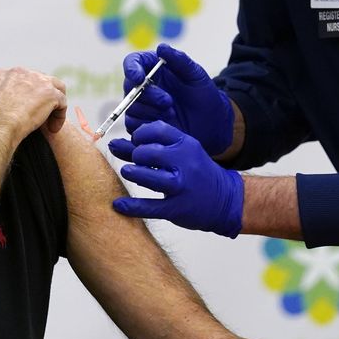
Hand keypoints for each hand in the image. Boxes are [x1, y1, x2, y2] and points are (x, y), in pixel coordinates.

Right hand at [0, 68, 66, 138]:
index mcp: (2, 74)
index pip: (20, 79)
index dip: (24, 94)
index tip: (23, 108)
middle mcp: (20, 72)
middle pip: (38, 80)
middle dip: (40, 96)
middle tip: (38, 114)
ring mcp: (37, 81)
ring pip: (55, 87)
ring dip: (53, 103)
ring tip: (50, 120)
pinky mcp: (50, 93)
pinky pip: (61, 102)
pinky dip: (59, 115)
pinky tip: (53, 128)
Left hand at [109, 121, 242, 236]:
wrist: (225, 199)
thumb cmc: (197, 172)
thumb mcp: (182, 153)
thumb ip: (151, 147)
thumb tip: (114, 145)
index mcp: (186, 145)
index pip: (157, 130)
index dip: (141, 134)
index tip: (137, 141)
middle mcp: (185, 163)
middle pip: (149, 152)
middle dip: (136, 155)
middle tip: (135, 161)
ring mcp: (181, 186)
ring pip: (147, 177)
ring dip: (132, 173)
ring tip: (129, 172)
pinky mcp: (177, 208)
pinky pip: (149, 207)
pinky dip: (131, 207)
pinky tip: (118, 205)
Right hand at [122, 43, 233, 156]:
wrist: (212, 123)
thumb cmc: (205, 96)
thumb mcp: (196, 75)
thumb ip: (180, 60)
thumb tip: (161, 47)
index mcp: (155, 68)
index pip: (134, 62)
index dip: (131, 68)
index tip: (139, 77)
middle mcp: (145, 86)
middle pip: (130, 86)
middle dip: (147, 95)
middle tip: (168, 101)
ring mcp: (142, 106)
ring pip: (131, 107)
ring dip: (151, 111)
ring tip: (172, 113)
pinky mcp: (142, 124)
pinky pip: (133, 124)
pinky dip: (148, 124)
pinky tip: (166, 124)